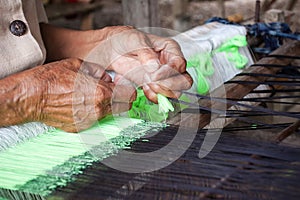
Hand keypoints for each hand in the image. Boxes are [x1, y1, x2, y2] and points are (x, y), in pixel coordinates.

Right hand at [6, 58, 135, 131]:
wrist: (32, 96)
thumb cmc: (52, 79)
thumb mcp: (78, 65)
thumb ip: (99, 72)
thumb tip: (108, 77)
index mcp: (101, 92)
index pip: (129, 96)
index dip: (130, 89)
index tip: (125, 86)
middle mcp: (98, 109)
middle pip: (123, 107)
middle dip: (121, 99)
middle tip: (112, 90)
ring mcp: (90, 121)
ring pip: (108, 114)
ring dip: (106, 105)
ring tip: (91, 94)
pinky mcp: (80, 128)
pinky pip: (94, 119)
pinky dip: (93, 112)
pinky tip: (80, 103)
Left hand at [86, 26, 192, 102]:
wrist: (113, 49)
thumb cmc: (126, 39)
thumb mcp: (135, 40)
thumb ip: (146, 53)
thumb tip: (155, 67)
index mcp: (170, 48)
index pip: (179, 64)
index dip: (169, 72)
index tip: (154, 76)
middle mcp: (171, 63)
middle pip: (184, 81)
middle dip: (170, 86)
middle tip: (153, 84)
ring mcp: (164, 76)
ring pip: (175, 91)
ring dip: (162, 93)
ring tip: (147, 86)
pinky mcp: (155, 85)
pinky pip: (162, 96)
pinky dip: (154, 96)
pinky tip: (144, 89)